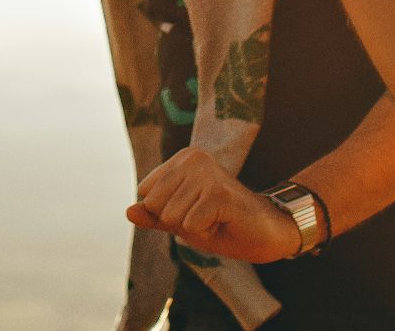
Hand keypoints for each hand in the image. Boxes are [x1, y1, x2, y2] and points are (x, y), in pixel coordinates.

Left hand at [125, 147, 302, 264]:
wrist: (266, 233)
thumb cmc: (222, 224)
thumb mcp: (181, 221)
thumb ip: (154, 216)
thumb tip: (128, 211)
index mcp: (181, 159)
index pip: (146, 195)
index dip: (166, 214)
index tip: (194, 210)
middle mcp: (193, 159)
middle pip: (155, 205)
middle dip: (178, 222)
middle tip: (206, 217)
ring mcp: (207, 174)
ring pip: (171, 217)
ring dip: (193, 228)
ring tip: (215, 219)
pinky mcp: (219, 193)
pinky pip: (190, 226)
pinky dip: (206, 234)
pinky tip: (223, 223)